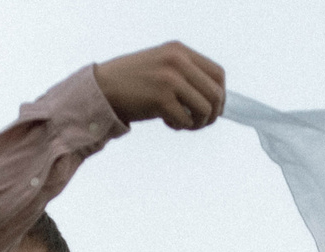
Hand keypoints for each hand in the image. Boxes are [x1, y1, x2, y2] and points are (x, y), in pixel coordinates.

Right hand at [94, 42, 226, 129]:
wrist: (103, 88)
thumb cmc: (134, 82)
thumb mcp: (163, 66)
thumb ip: (187, 74)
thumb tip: (217, 98)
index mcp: (179, 51)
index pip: (218, 74)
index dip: (221, 95)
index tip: (214, 109)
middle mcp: (177, 61)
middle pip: (216, 94)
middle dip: (212, 114)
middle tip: (199, 121)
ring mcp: (169, 79)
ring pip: (205, 109)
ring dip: (197, 122)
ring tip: (183, 123)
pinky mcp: (161, 98)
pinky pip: (186, 120)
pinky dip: (180, 126)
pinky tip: (167, 122)